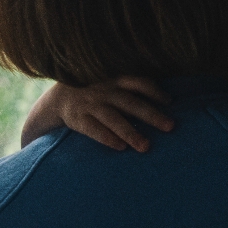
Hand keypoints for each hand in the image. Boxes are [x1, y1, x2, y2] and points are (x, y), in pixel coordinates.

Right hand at [51, 77, 172, 153]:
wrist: (57, 99)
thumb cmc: (94, 91)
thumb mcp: (110, 82)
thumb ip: (130, 88)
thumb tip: (165, 99)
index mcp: (114, 79)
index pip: (138, 82)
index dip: (154, 91)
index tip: (169, 102)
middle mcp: (104, 90)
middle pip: (130, 103)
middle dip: (151, 115)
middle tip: (171, 127)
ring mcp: (90, 105)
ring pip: (113, 119)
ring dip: (131, 132)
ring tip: (146, 147)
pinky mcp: (78, 119)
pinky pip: (94, 129)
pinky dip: (107, 138)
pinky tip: (121, 147)